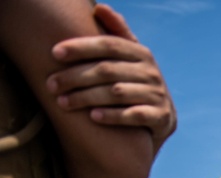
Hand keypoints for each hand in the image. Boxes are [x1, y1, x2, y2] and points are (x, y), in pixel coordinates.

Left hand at [47, 4, 175, 148]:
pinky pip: (134, 115)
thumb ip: (116, 34)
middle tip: (51, 85)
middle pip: (107, 70)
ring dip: (86, 97)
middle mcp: (151, 72)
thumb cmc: (135, 82)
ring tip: (63, 102)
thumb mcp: (130, 58)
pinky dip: (113, 115)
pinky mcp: (161, 117)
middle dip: (75, 77)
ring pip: (117, 93)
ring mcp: (157, 95)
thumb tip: (99, 8)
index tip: (55, 53)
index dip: (81, 47)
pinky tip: (93, 117)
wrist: (162, 117)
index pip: (108, 45)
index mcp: (141, 53)